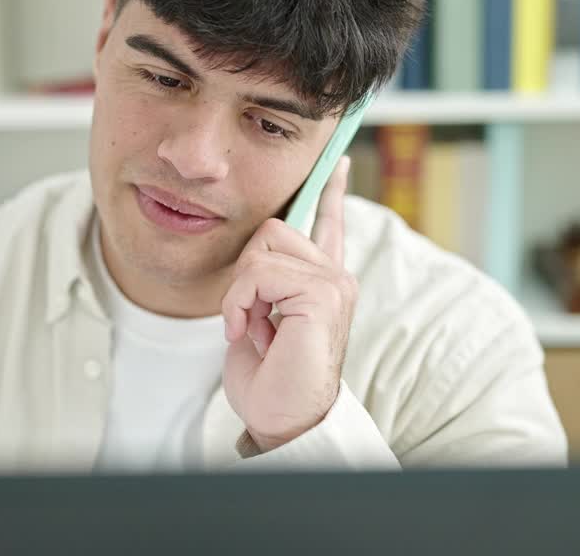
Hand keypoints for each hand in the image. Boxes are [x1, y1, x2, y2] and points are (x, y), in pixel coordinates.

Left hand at [220, 157, 357, 452]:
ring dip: (240, 292)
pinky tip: (249, 332)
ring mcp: (334, 283)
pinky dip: (240, 303)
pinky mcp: (324, 294)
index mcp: (321, 281)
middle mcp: (334, 276)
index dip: (332, 188)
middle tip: (249, 318)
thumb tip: (258, 252)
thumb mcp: (259, 319)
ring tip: (251, 329)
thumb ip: (266, 282)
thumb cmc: (268, 379)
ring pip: (262, 249)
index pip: (330, 223)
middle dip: (244, 272)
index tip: (339, 159)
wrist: (280, 419)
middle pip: (273, 227)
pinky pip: (259, 273)